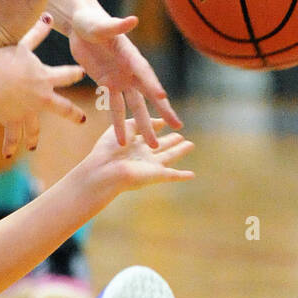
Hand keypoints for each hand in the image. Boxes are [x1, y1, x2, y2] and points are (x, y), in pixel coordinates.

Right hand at [0, 15, 85, 159]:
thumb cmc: (5, 57)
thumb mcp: (23, 44)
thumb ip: (38, 32)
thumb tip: (49, 15)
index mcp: (46, 78)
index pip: (67, 75)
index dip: (74, 73)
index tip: (81, 73)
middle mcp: (41, 98)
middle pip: (62, 108)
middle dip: (72, 114)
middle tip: (80, 119)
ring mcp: (28, 111)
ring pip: (34, 128)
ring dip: (34, 137)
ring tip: (33, 146)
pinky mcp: (12, 120)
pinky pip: (12, 135)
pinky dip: (9, 145)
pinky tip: (7, 155)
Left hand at [67, 7, 181, 147]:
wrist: (80, 25)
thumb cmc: (91, 20)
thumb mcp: (100, 25)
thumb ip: (115, 26)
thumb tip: (132, 20)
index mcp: (131, 55)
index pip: (144, 73)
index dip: (152, 84)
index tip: (163, 98)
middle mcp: (130, 70)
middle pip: (147, 94)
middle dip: (161, 111)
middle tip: (177, 128)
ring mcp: (120, 79)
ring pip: (133, 106)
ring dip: (141, 124)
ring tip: (152, 144)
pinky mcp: (107, 84)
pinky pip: (113, 106)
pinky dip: (117, 122)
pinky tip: (122, 140)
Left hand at [78, 120, 194, 194]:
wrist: (105, 170)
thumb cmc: (109, 148)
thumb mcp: (127, 127)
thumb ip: (144, 123)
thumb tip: (161, 121)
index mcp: (132, 143)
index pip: (147, 135)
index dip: (156, 128)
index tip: (164, 122)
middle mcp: (142, 154)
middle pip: (160, 146)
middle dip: (170, 141)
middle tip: (181, 137)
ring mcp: (150, 165)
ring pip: (169, 157)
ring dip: (180, 151)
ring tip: (190, 145)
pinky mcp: (156, 175)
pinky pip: (173, 176)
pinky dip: (183, 175)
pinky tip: (192, 175)